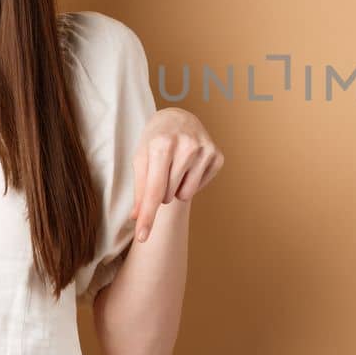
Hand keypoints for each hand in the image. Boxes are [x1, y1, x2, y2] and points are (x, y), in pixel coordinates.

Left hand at [130, 107, 223, 242]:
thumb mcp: (141, 159)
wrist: (178, 118)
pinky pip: (198, 188)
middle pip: (167, 196)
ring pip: (184, 195)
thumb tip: (137, 218)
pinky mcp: (218, 156)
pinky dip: (190, 183)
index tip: (142, 237)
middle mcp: (187, 146)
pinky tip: (189, 166)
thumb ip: (139, 189)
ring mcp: (206, 150)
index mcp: (162, 145)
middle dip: (161, 191)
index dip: (147, 216)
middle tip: (161, 169)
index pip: (153, 190)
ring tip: (175, 168)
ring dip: (176, 189)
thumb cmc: (154, 140)